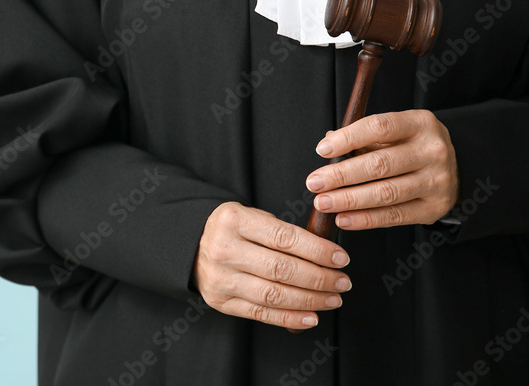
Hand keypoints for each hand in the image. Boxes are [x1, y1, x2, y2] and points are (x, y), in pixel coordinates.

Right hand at [194, 201, 350, 329]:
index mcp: (234, 220)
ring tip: (332, 299)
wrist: (192, 244)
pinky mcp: (220, 301)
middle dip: (319, 278)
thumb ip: (282, 232)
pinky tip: (311, 316)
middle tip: (342, 282)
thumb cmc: (232, 230)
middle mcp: (224, 249)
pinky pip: (261, 313)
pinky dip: (289, 318)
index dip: (317, 251)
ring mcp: (221, 278)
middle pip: (281, 269)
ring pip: (274, 294)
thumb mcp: (251, 216)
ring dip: (310, 300)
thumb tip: (326, 253)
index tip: (340, 259)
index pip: (284, 238)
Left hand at [307, 109, 459, 229]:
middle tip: (314, 183)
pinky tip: (343, 218)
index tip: (322, 150)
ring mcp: (437, 181)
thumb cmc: (412, 145)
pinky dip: (365, 219)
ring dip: (349, 200)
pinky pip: (395, 216)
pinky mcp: (434, 208)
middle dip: (341, 175)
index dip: (348, 138)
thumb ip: (362, 136)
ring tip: (323, 203)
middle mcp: (432, 151)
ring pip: (386, 193)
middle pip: (380, 164)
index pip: (380, 127)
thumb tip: (328, 142)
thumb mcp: (395, 132)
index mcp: (420, 123)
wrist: (454, 166)